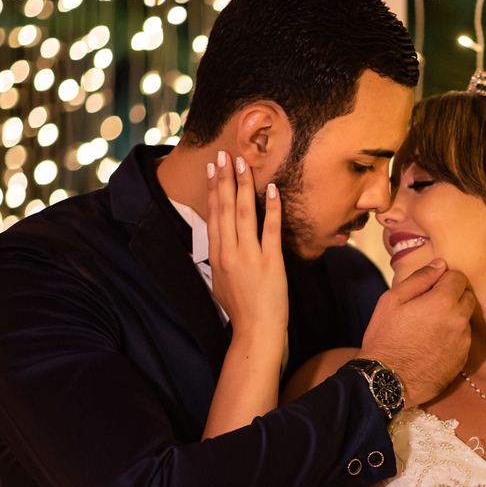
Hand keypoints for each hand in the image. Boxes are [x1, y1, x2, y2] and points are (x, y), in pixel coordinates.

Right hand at [205, 150, 287, 340]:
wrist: (255, 331)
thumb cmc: (240, 309)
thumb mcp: (220, 281)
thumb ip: (220, 258)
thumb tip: (219, 240)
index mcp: (216, 255)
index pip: (214, 215)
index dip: (214, 190)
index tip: (213, 169)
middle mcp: (229, 252)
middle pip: (225, 209)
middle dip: (224, 179)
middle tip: (223, 155)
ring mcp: (249, 256)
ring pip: (244, 214)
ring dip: (243, 186)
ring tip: (242, 163)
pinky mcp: (270, 262)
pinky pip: (271, 230)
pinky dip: (271, 208)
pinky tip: (272, 189)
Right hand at [358, 259, 473, 405]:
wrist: (387, 381)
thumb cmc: (385, 338)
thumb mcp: (392, 300)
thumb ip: (420, 278)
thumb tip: (440, 265)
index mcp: (444, 302)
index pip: (459, 277)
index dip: (445, 279)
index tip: (432, 287)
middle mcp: (459, 320)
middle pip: (468, 297)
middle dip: (453, 296)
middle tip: (430, 306)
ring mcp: (463, 342)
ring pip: (466, 320)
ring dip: (454, 318)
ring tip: (429, 328)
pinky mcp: (462, 360)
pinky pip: (463, 341)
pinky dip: (453, 338)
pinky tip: (433, 345)